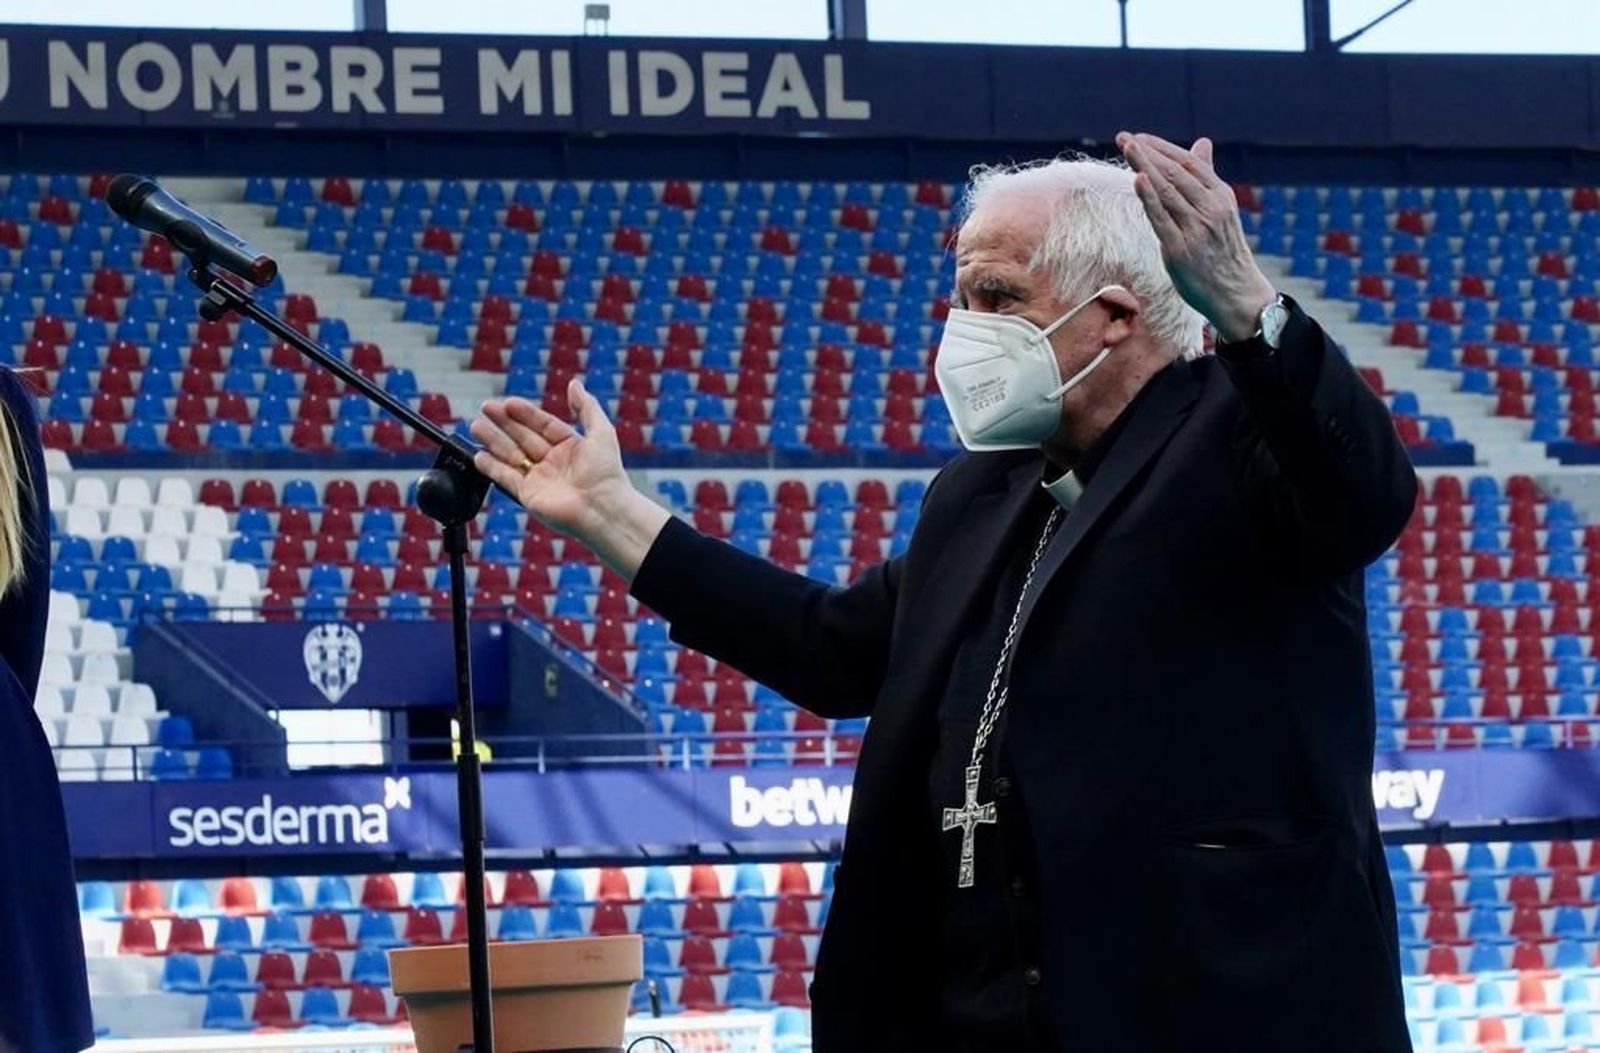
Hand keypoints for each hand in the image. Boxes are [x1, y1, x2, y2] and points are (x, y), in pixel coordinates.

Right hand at [470, 379, 630, 539]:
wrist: (602, 509)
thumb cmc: (606, 473)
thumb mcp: (601, 431)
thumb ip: (587, 406)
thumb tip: (575, 384)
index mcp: (570, 446)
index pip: (542, 424)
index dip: (525, 413)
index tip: (508, 402)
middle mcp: (553, 462)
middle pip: (523, 437)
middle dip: (503, 422)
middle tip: (486, 407)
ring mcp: (540, 479)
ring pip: (511, 455)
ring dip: (493, 441)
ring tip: (475, 426)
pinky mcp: (528, 495)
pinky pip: (505, 478)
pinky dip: (491, 467)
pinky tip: (478, 455)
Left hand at [1116, 131, 1276, 342]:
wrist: (1236, 293)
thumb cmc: (1223, 249)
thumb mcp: (1221, 208)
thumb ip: (1206, 177)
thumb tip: (1202, 142)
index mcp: (1220, 195)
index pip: (1188, 163)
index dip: (1162, 148)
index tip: (1139, 137)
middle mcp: (1210, 208)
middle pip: (1175, 173)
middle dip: (1147, 153)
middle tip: (1123, 137)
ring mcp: (1196, 228)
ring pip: (1167, 191)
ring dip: (1144, 167)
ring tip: (1126, 148)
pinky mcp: (1180, 249)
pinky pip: (1161, 219)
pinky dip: (1149, 197)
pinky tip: (1138, 178)